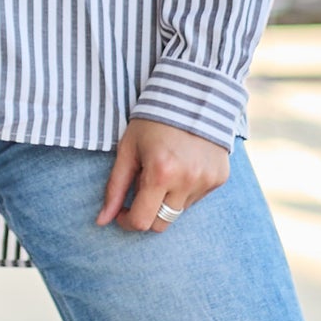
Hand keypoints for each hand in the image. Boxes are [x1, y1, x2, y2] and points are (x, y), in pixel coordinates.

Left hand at [96, 118, 228, 232]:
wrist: (192, 95)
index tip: (121, 211)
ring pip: (179, 212)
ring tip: (164, 169)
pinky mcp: (219, 178)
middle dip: (147, 214)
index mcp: (160, 173)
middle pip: (161, 224)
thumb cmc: (152, 121)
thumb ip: (115, 187)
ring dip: (167, 200)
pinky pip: (196, 198)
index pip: (142, 221)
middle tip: (141, 190)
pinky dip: (185, 190)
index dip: (127, 220)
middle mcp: (187, 181)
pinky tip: (182, 165)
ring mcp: (206, 181)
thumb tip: (101, 221)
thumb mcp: (128, 148)